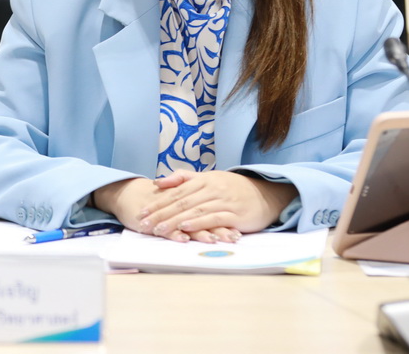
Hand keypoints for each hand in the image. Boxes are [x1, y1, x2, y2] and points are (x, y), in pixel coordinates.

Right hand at [91, 178, 238, 242]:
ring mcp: (166, 214)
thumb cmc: (155, 198)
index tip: (239, 226)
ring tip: (215, 240)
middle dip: (218, 227)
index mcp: (188, 199)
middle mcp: (180, 206)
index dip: (224, 217)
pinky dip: (175, 234)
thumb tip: (217, 211)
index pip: (210, 208)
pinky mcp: (153, 222)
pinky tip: (184, 240)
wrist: (129, 194)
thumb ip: (194, 203)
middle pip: (202, 216)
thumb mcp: (176, 197)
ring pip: (186, 223)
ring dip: (201, 233)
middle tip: (234, 236)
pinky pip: (164, 228)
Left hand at [136, 171, 297, 240]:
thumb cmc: (234, 189)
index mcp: (204, 179)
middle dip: (161, 213)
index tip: (142, 211)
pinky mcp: (234, 213)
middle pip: (182, 201)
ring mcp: (223, 200)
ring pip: (194, 209)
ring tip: (159, 229)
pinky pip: (213, 217)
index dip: (158, 202)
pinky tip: (186, 228)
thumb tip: (159, 181)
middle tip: (144, 223)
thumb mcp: (209, 179)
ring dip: (175, 220)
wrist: (266, 195)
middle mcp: (212, 188)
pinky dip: (198, 222)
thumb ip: (184, 178)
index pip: (176, 191)